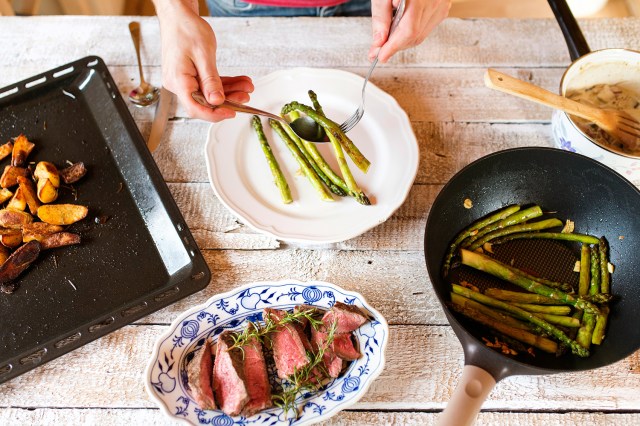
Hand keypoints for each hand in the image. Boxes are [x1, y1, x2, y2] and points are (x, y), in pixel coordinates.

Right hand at [153, 0, 253, 121]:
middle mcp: (178, 84)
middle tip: (245, 96)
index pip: (196, 107)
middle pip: (204, 102)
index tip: (232, 112)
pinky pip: (207, 85)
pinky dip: (223, 84)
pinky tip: (238, 82)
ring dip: (229, 92)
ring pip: (208, 94)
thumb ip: (211, 80)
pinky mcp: (189, 76)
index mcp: (178, 80)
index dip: (215, 113)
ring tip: (245, 87)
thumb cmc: (186, 29)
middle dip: (227, 101)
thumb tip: (217, 101)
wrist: (178, 15)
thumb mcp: (203, 54)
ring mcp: (183, 81)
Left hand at [369, 0, 450, 62]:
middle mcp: (435, 1)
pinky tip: (402, 28)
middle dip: (395, 46)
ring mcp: (442, 4)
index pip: (407, 32)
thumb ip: (381, 17)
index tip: (379, 56)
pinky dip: (414, 32)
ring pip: (421, 34)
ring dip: (403, 40)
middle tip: (378, 49)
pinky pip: (428, 26)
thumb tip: (379, 41)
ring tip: (388, 37)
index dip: (393, 47)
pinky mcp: (444, 5)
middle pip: (415, 36)